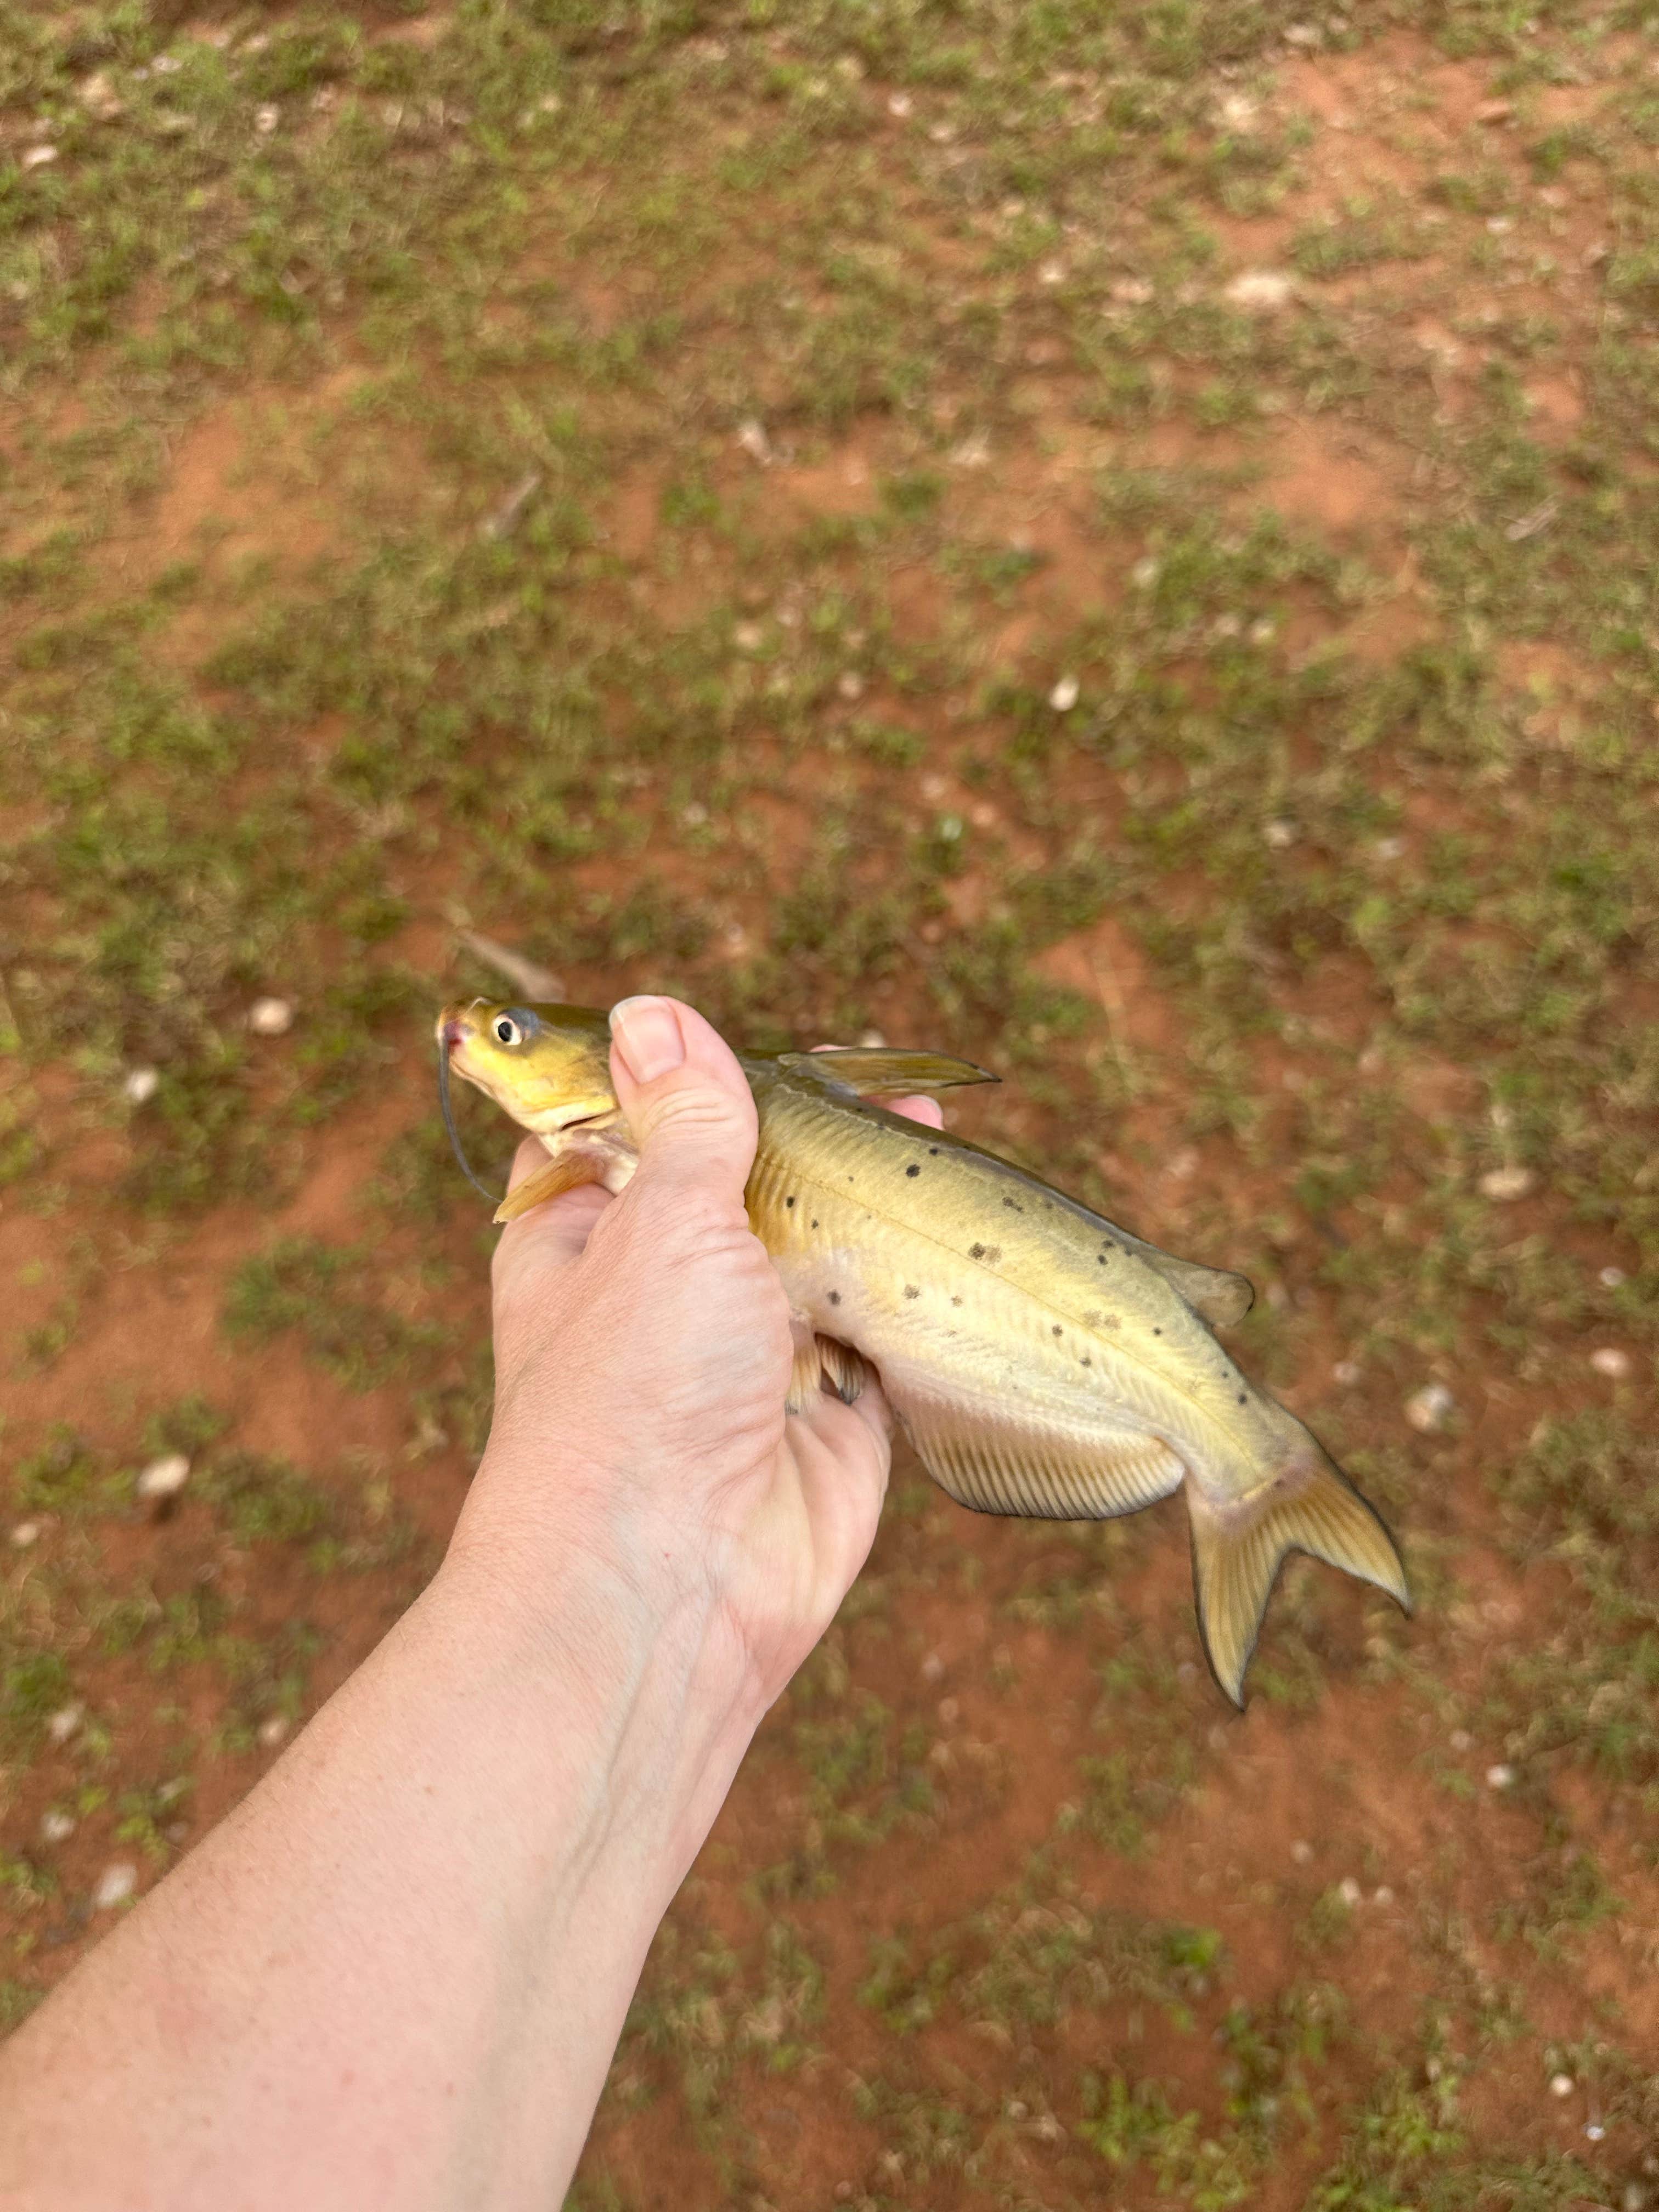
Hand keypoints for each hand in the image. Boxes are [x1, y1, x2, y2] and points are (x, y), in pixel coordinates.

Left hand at [450, 996, 942, 1721]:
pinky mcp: (830, 1413)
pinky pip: (880, 1333)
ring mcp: (748, 1356)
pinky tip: (953, 1229)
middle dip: (805, 1140)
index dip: (679, 1084)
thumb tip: (651, 1013)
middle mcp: (661, 1294)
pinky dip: (912, 1294)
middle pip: (740, 1189)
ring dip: (867, 1208)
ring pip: (817, 1257)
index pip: (623, 1135)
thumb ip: (687, 1122)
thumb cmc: (632, 1391)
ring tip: (930, 1130)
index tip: (744, 1040)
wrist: (670, 1586)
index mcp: (582, 1240)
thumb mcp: (662, 1222)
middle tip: (874, 1081)